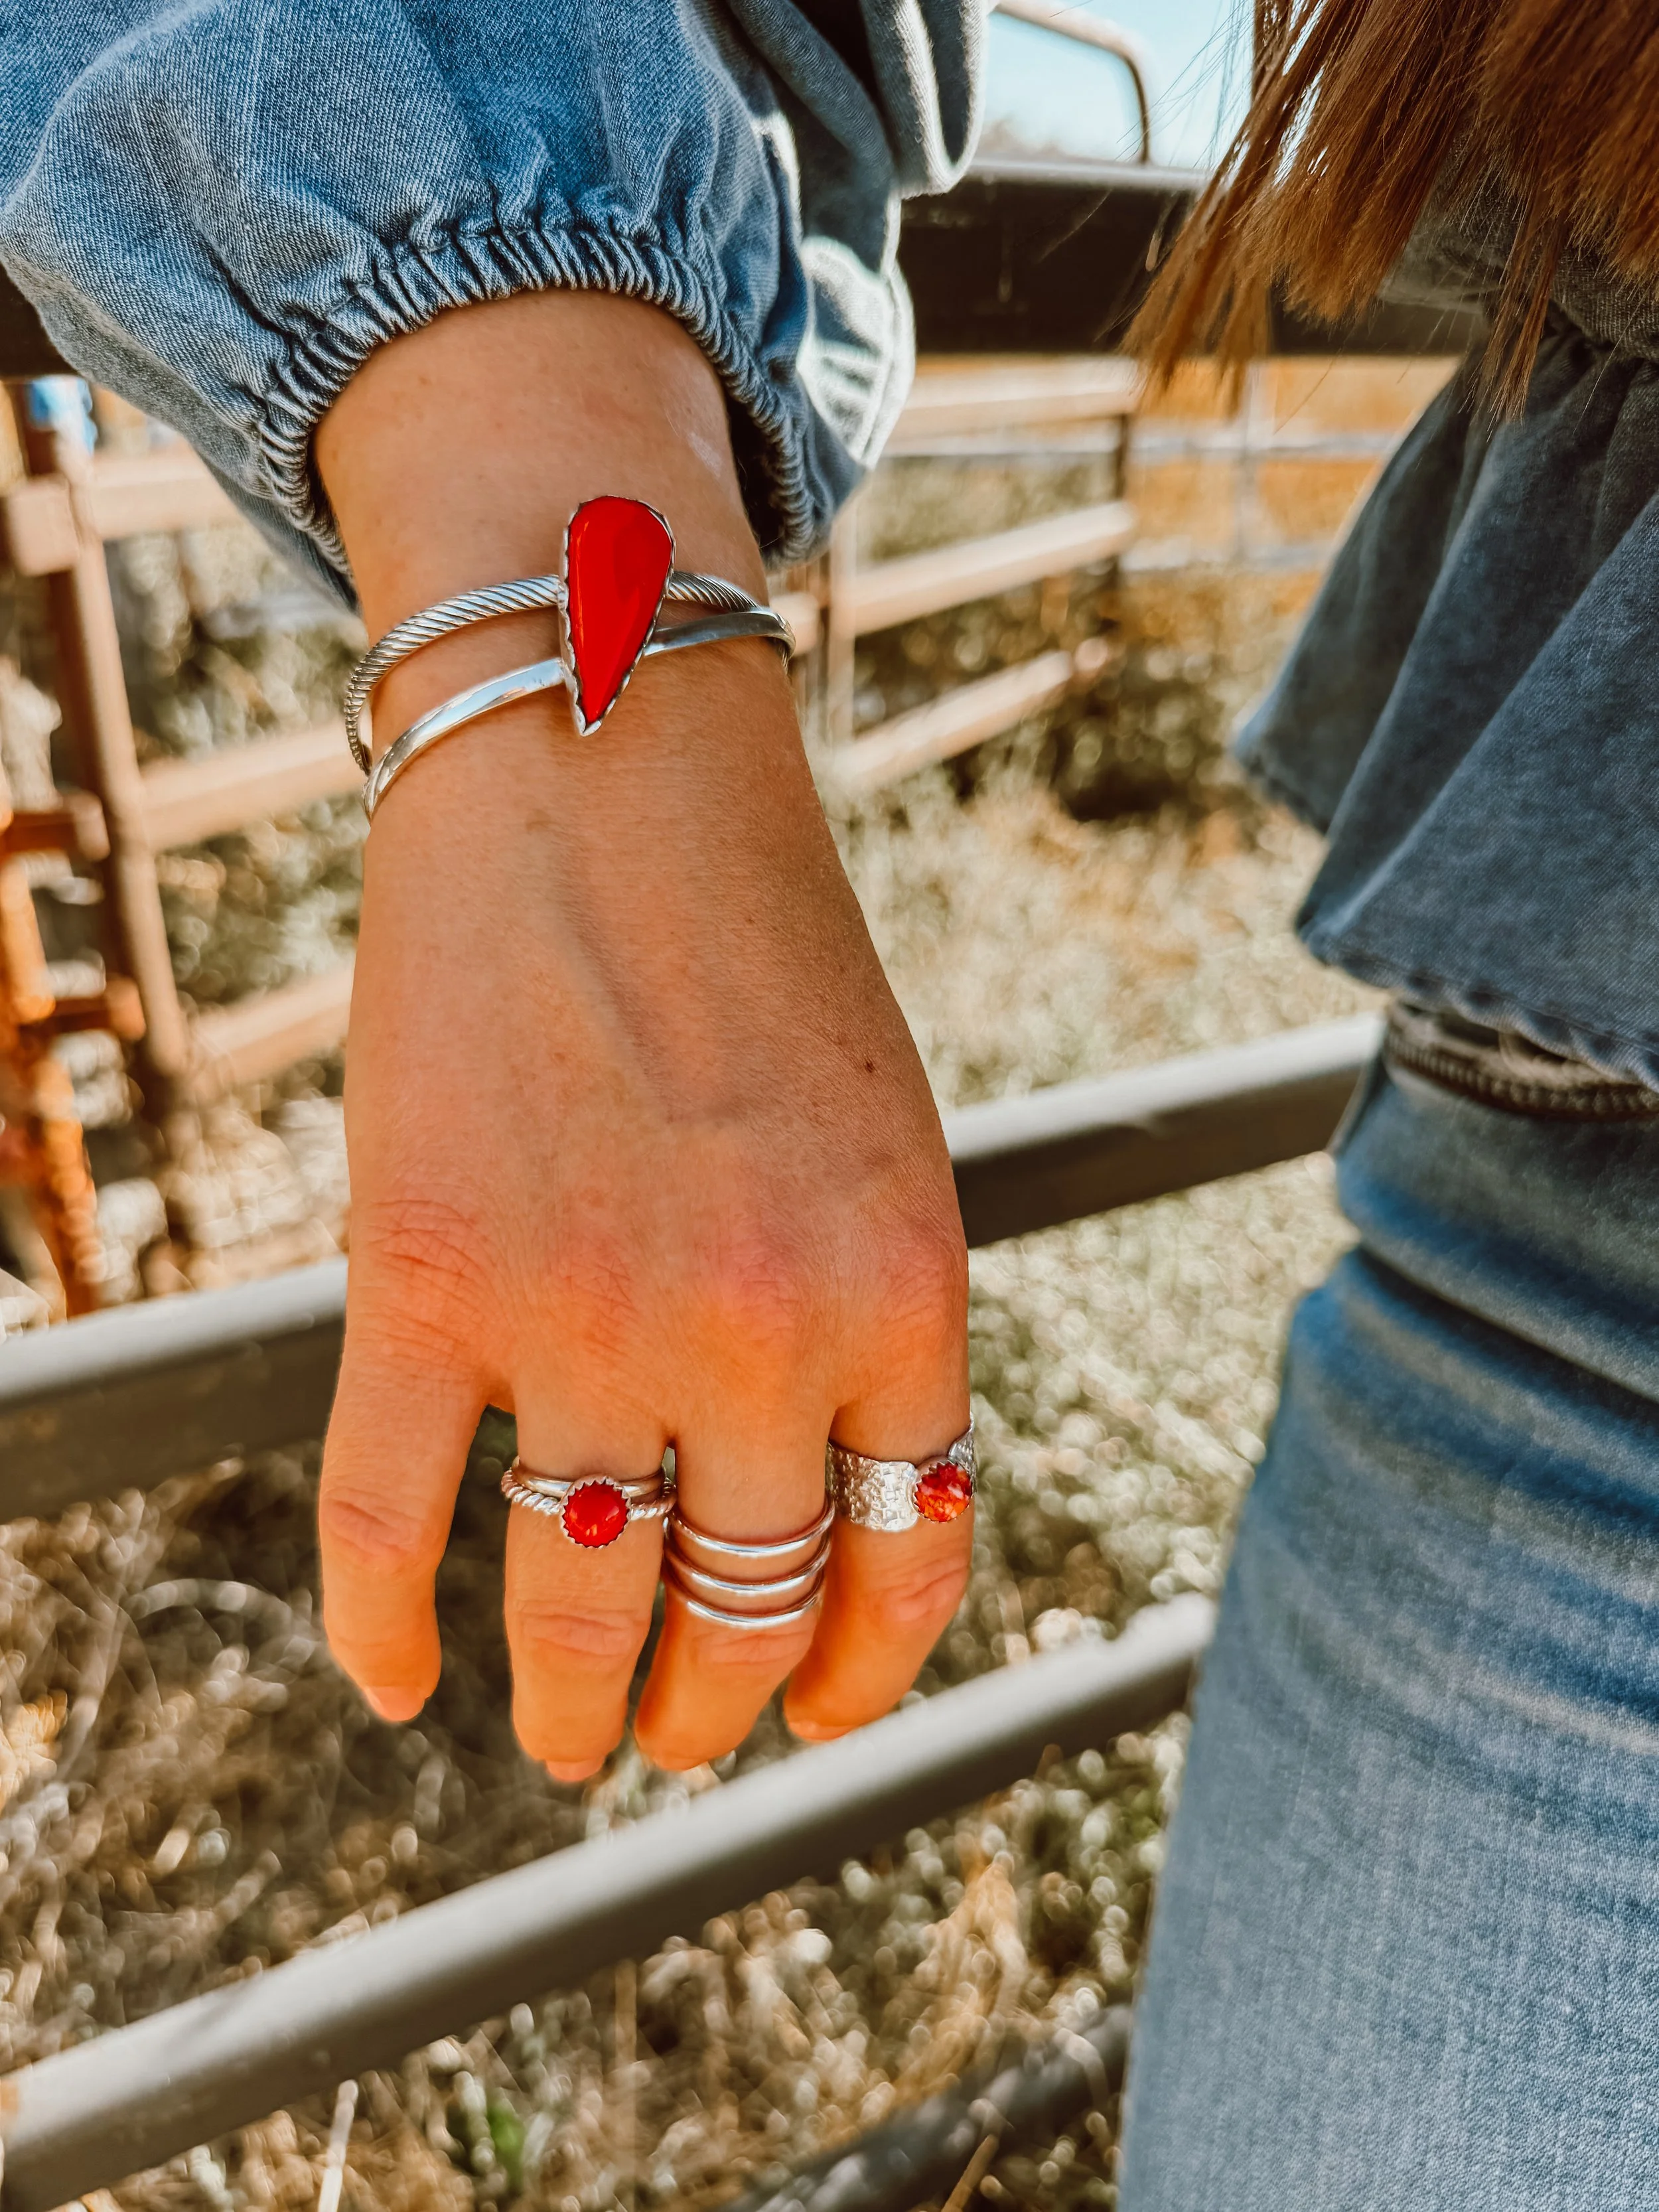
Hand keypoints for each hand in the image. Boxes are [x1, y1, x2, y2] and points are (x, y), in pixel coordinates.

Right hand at [312, 294, 970, 1776]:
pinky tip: (398, 1686)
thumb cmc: (760, 949)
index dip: (863, 1671)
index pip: (908, 1558)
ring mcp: (584, 1311)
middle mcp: (760, 1327)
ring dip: (576, 1705)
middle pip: (744, 1609)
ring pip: (578, 1604)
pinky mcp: (422, 1278)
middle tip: (679, 1733)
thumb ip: (867, 1322)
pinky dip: (381, 1633)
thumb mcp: (883, 1144)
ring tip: (570, 1735)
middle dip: (716, 1705)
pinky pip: (389, 1523)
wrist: (607, 762)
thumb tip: (821, 1502)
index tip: (818, 1711)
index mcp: (904, 1289)